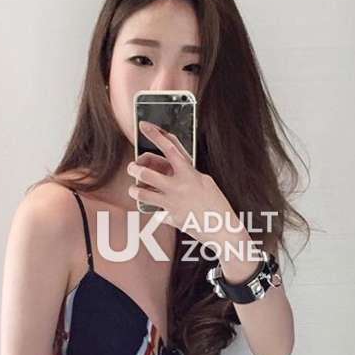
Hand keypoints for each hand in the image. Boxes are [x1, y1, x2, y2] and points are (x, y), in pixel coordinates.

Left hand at [127, 120, 241, 248]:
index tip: (143, 126)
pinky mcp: (171, 218)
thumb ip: (188, 172)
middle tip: (131, 167)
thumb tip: (172, 166)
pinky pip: (156, 213)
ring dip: (134, 190)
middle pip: (146, 172)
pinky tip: (160, 211)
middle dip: (134, 168)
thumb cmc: (217, 204)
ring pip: (143, 193)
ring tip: (134, 189)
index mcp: (189, 173)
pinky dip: (157, 211)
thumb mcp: (205, 182)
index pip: (169, 148)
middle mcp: (178, 186)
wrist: (223, 229)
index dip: (155, 135)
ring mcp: (173, 203)